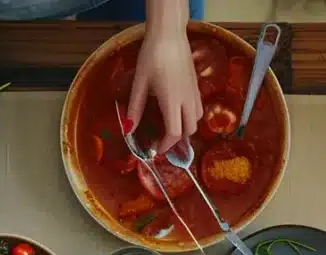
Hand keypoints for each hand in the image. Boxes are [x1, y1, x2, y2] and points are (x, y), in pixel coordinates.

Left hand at [127, 22, 200, 154]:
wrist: (170, 35)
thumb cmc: (152, 56)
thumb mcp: (140, 82)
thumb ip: (135, 108)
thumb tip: (128, 130)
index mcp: (172, 101)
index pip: (174, 133)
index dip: (165, 144)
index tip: (155, 148)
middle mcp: (187, 100)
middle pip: (189, 130)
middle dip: (177, 140)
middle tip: (162, 140)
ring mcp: (194, 92)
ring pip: (197, 120)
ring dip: (186, 128)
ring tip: (171, 126)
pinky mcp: (196, 86)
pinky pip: (198, 108)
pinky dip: (190, 117)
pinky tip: (177, 110)